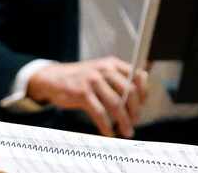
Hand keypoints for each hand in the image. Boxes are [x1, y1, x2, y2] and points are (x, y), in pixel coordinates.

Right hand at [27, 57, 147, 137]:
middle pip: (129, 91)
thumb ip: (119, 79)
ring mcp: (93, 81)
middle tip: (135, 122)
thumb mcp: (102, 71)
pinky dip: (106, 126)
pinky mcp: (82, 94)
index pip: (137, 76)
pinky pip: (100, 113)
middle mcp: (105, 70)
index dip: (144, 93)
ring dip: (124, 120)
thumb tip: (141, 95)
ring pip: (116, 104)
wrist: (54, 78)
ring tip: (126, 131)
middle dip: (135, 110)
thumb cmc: (82, 78)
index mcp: (113, 64)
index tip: (143, 106)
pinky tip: (109, 133)